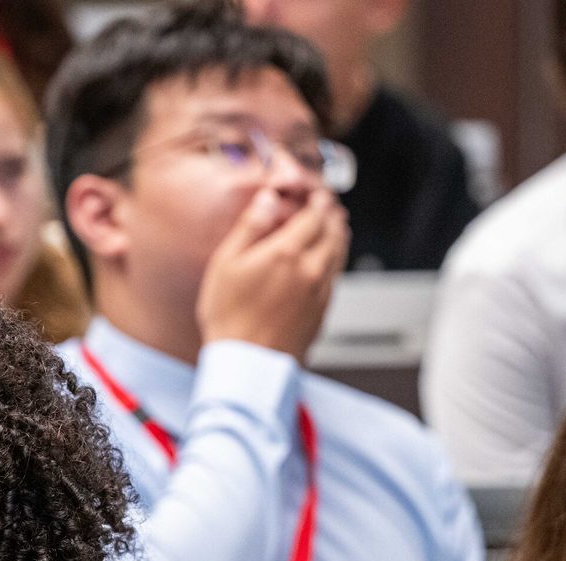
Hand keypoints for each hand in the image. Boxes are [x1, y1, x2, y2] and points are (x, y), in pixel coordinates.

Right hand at [196, 187, 348, 359]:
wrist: (247, 361)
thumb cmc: (228, 317)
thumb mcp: (226, 264)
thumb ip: (250, 227)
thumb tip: (267, 199)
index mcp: (286, 252)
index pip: (314, 216)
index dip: (319, 202)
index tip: (319, 195)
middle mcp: (310, 268)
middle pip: (333, 233)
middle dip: (333, 216)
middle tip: (331, 207)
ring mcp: (319, 291)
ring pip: (339, 254)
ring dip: (339, 236)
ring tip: (337, 228)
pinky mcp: (322, 310)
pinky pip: (336, 277)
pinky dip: (336, 261)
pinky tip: (329, 262)